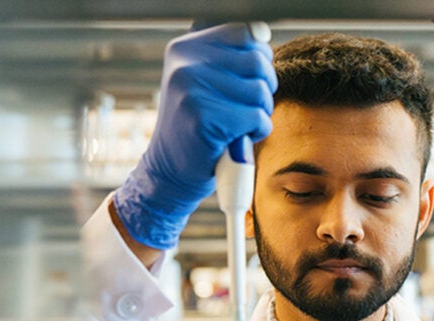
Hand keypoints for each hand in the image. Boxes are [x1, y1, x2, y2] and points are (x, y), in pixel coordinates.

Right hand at [113, 23, 276, 248]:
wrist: (170, 173)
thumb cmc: (198, 129)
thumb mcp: (205, 84)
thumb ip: (230, 59)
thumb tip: (262, 34)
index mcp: (185, 48)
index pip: (244, 33)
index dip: (259, 59)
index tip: (249, 82)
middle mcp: (185, 62)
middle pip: (258, 62)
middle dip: (263, 90)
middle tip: (245, 111)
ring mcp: (192, 89)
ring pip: (261, 91)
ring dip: (260, 114)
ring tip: (237, 126)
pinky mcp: (204, 118)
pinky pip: (258, 118)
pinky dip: (257, 133)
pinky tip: (237, 141)